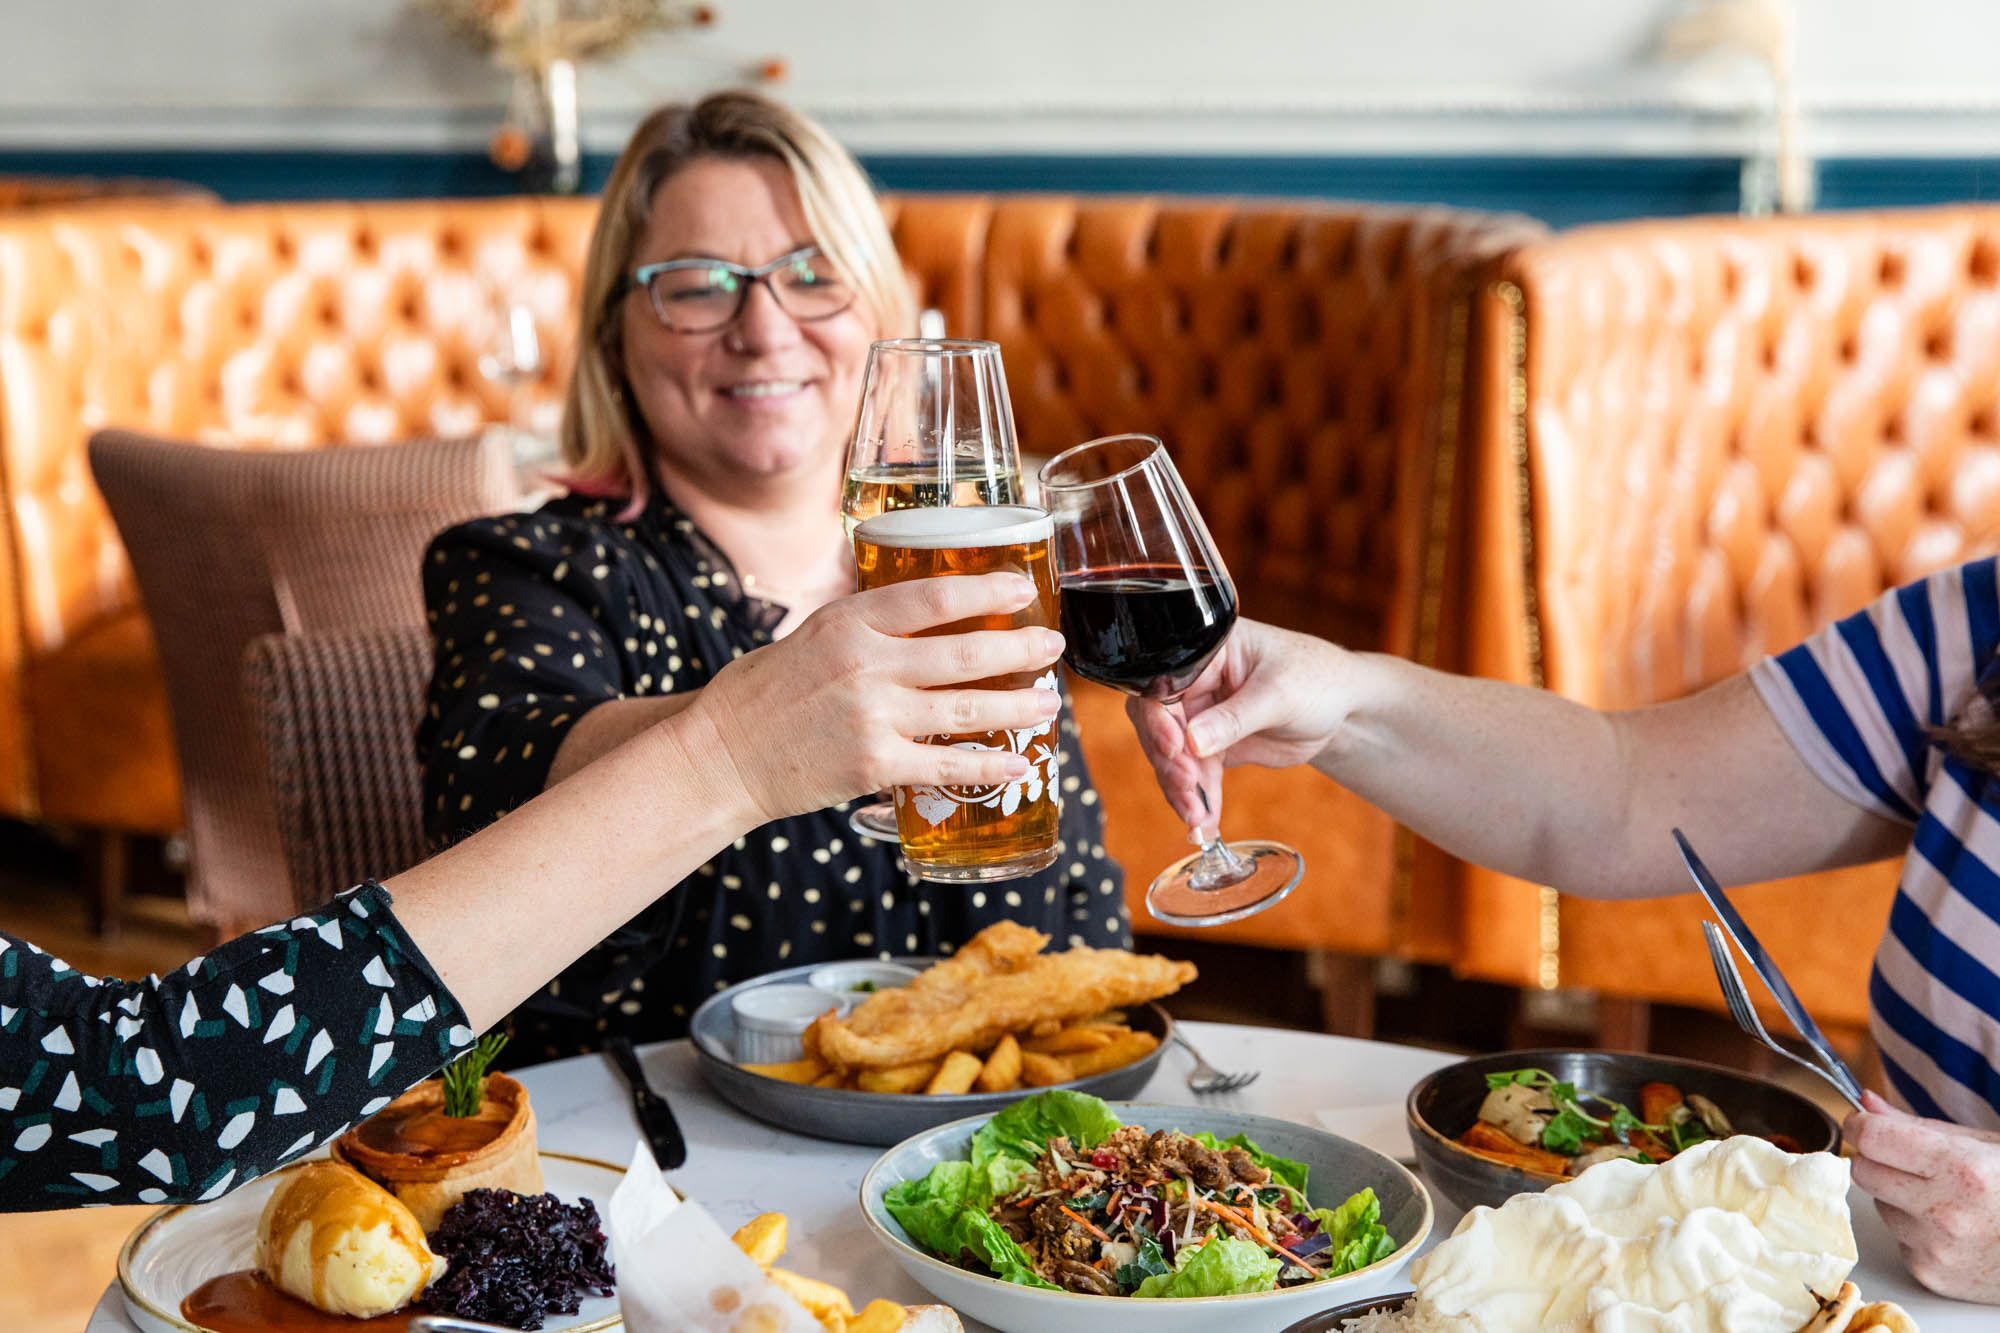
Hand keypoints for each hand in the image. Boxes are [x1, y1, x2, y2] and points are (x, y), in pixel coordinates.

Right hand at [689, 573, 1063, 823]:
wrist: (723, 754)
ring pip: (967, 708)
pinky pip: (948, 765)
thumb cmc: (767, 693)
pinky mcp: (874, 765)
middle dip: (1020, 650)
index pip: (933, 597)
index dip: (986, 592)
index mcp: (850, 623)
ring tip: (1047, 702)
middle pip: (964, 653)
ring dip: (1018, 706)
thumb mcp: (814, 635)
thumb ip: (869, 626)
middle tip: (1051, 647)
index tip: (1022, 590)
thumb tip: (928, 613)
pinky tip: (1018, 763)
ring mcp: (872, 716)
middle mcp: (865, 664)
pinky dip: (990, 766)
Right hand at [1126, 618, 1345, 830]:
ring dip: (1181, 788)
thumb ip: (1234, 718)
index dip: (1160, 718)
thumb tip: (1191, 742)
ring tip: (1198, 818)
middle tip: (1188, 789)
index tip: (1174, 749)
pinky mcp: (1212, 746)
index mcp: (1207, 653)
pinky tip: (1204, 822)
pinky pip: (1194, 774)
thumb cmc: (1316, 680)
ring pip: (1172, 756)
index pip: (1165, 684)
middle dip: (1170, 761)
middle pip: (1159, 724)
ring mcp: (1201, 716)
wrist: (1342, 707)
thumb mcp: (1278, 694)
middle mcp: (1195, 683)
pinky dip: (1198, 799)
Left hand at [1845, 1089, 1999, 1303]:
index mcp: (1962, 1170)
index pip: (1873, 1139)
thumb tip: (1866, 1104)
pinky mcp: (1930, 1274)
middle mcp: (1946, 1212)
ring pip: (1879, 1206)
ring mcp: (1936, 1248)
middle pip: (1863, 1172)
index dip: (1861, 1125)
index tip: (1862, 1123)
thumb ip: (1918, 1125)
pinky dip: (1914, 1231)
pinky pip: (1897, 1239)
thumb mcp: (1984, 1146)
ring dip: (1898, 1198)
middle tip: (1908, 1162)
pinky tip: (1950, 1230)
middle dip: (1876, 1160)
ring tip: (1944, 1201)